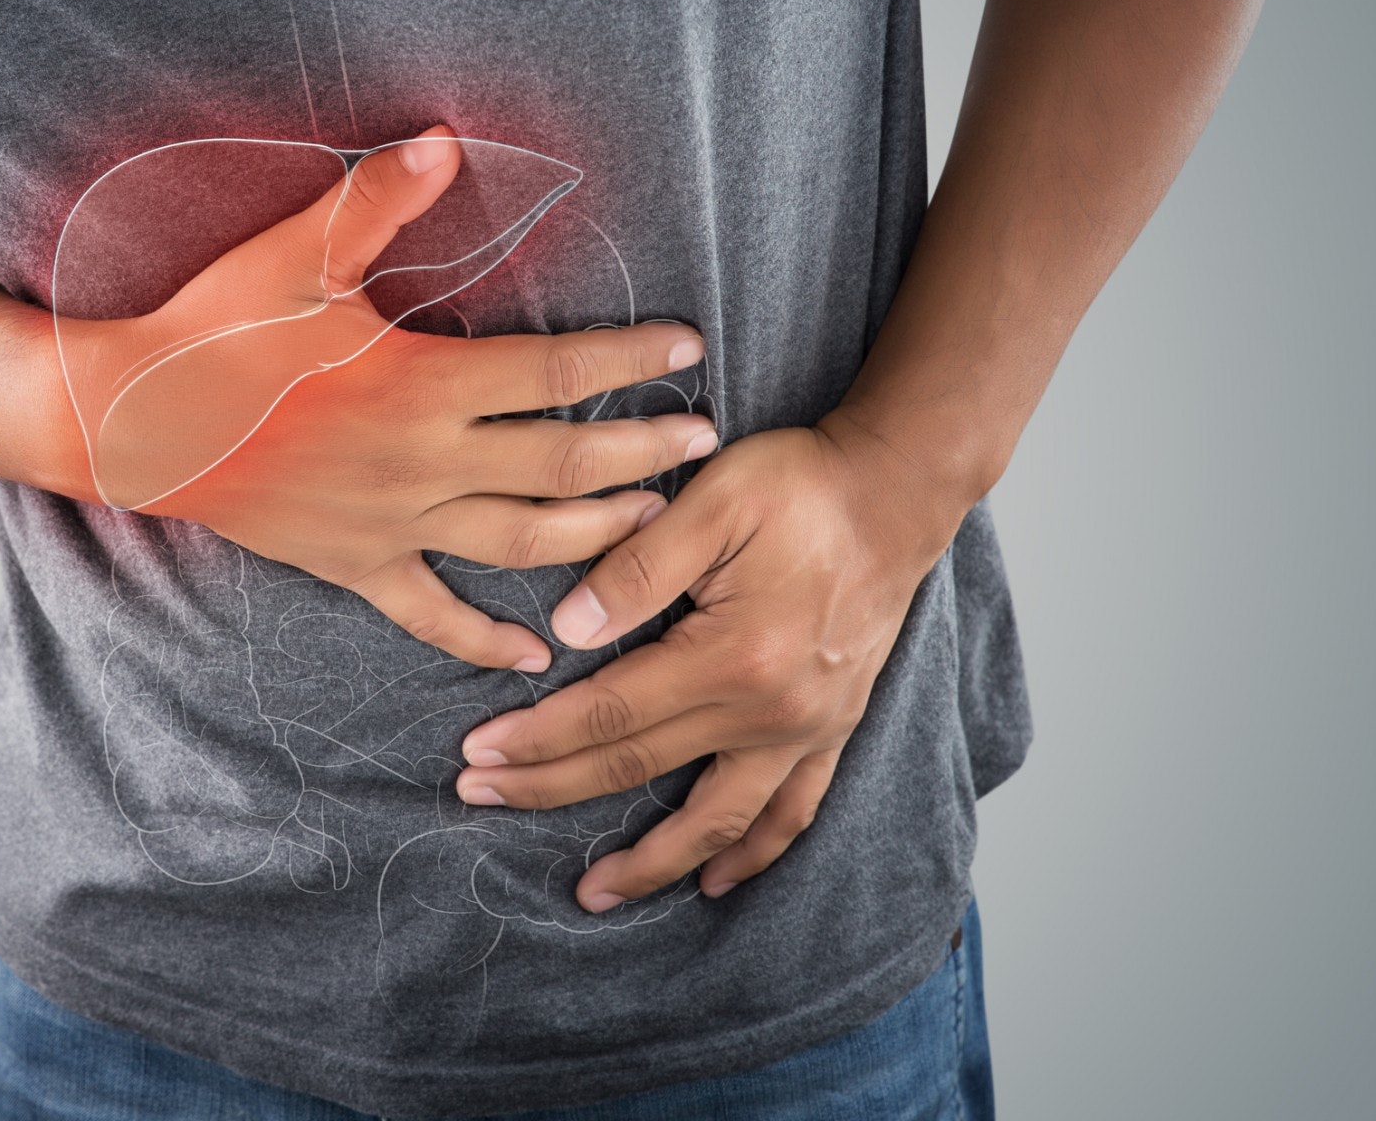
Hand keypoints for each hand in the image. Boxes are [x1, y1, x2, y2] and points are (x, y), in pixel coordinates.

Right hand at [59, 127, 716, 671]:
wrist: (131, 420)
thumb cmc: (215, 330)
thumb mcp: (295, 253)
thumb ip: (378, 198)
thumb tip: (448, 138)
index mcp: (423, 384)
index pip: (556, 374)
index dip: (629, 361)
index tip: (688, 349)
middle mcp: (423, 464)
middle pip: (562, 466)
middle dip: (643, 455)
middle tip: (705, 442)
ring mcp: (393, 524)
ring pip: (520, 544)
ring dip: (596, 536)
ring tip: (653, 523)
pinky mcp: (355, 564)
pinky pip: (433, 617)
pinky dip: (486, 641)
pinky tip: (535, 657)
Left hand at [451, 410, 966, 906]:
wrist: (896, 491)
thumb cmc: (802, 486)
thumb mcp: (714, 500)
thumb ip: (637, 567)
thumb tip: (566, 632)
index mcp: (733, 656)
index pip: (609, 713)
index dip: (537, 739)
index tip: (478, 754)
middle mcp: (771, 710)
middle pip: (640, 767)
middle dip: (552, 787)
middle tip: (480, 798)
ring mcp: (807, 729)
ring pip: (717, 820)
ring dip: (651, 861)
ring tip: (594, 891)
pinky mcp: (833, 729)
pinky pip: (790, 813)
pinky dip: (751, 854)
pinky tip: (712, 879)